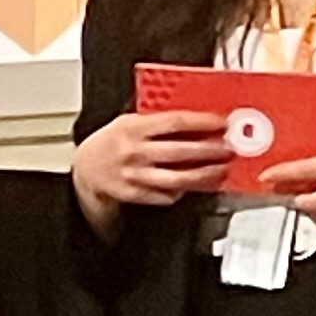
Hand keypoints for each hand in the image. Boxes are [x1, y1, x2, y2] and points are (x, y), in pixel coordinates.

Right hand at [72, 106, 231, 233]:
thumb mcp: (128, 121)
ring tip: (220, 171)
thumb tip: (192, 119)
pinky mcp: (135, 194)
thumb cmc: (111, 142)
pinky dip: (183, 192)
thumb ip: (155, 119)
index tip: (221, 123)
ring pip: (178, 178)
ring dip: (204, 175)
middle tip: (228, 149)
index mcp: (134, 128)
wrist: (86, 170)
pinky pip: (166, 196)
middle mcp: (135, 151)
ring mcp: (135, 175)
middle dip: (210, 150)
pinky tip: (195, 186)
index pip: (175, 122)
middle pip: (181, 151)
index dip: (202, 122)